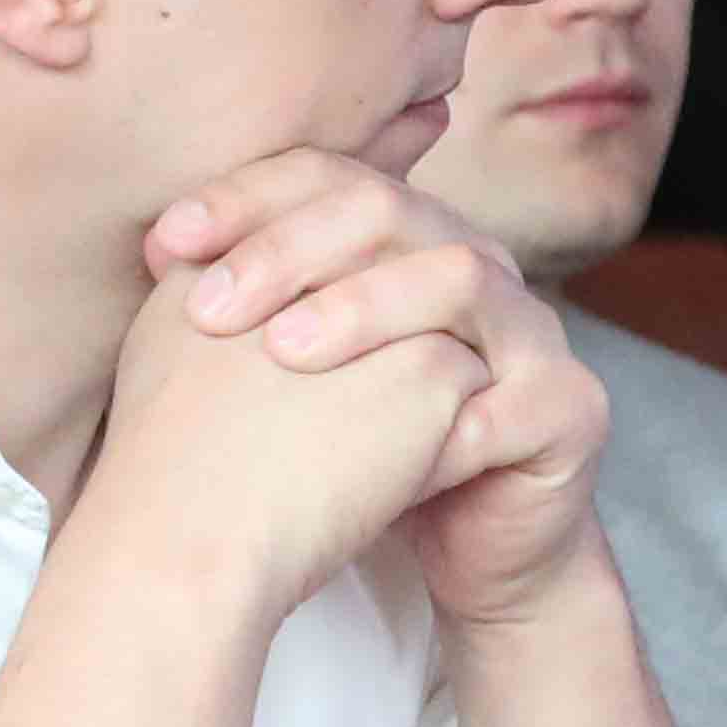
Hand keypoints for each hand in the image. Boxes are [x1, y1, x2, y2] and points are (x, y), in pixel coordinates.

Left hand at [122, 152, 608, 628]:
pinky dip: (445, 423)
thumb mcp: (292, 373)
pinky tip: (381, 455)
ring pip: (460, 278)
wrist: (468, 548)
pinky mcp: (571, 408)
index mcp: (406, 240)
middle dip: (291, 250)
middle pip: (389, 210)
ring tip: (284, 355)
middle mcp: (474, 262)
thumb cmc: (363, 453)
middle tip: (212, 308)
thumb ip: (247, 306)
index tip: (163, 245)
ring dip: (365, 309)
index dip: (245, 199)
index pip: (327, 178)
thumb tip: (154, 247)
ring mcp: (532, 331)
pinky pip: (517, 397)